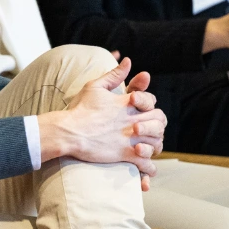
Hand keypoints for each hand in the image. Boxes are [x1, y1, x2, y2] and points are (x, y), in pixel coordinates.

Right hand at [37, 58, 167, 186]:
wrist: (68, 131)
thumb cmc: (80, 109)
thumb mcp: (95, 86)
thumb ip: (114, 75)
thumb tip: (128, 61)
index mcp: (127, 103)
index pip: (152, 102)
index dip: (151, 106)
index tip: (143, 111)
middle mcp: (132, 120)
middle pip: (160, 121)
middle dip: (158, 125)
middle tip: (149, 130)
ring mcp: (130, 138)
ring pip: (157, 142)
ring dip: (156, 145)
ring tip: (149, 148)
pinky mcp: (125, 154)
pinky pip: (146, 163)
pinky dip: (149, 167)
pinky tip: (146, 168)